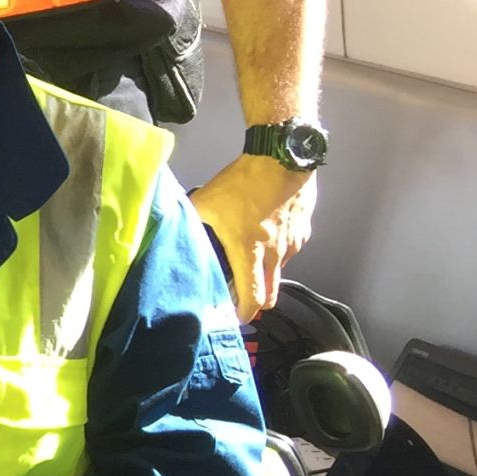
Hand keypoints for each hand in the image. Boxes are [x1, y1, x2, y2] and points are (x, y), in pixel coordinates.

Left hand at [188, 153, 316, 321]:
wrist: (282, 157)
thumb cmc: (244, 181)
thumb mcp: (207, 202)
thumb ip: (190, 221)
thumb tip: (173, 230)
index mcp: (251, 251)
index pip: (253, 298)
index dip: (244, 313)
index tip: (235, 317)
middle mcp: (276, 253)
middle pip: (272, 294)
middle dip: (257, 303)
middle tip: (241, 300)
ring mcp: (293, 243)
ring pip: (280, 271)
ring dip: (266, 273)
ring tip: (248, 261)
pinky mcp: (303, 230)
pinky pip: (290, 251)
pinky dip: (278, 253)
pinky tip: (264, 237)